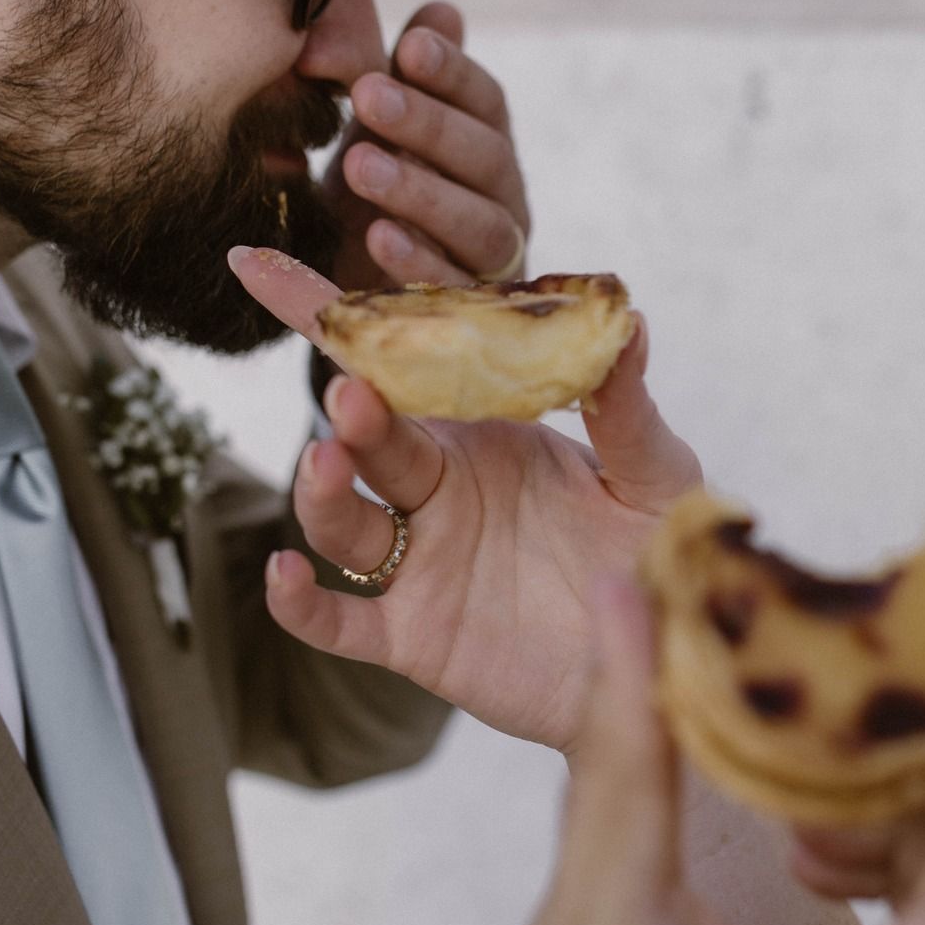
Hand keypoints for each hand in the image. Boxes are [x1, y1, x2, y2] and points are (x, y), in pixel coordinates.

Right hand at [227, 246, 700, 752]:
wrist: (665, 660)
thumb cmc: (658, 556)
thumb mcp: (653, 478)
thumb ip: (628, 409)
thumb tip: (628, 321)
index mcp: (484, 432)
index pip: (399, 365)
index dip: (327, 316)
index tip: (260, 263)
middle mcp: (439, 489)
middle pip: (365, 437)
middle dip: (349, 410)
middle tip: (354, 392)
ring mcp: (421, 563)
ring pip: (343, 521)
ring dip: (322, 492)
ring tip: (330, 462)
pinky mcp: (415, 636)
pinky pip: (340, 620)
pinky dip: (300, 602)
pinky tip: (283, 572)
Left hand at [324, 1, 530, 291]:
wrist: (361, 281)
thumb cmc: (381, 189)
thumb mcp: (385, 128)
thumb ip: (410, 74)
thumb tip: (443, 10)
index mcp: (487, 143)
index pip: (486, 102)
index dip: (453, 72)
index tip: (408, 45)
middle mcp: (504, 198)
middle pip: (486, 157)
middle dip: (429, 124)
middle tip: (367, 95)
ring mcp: (494, 257)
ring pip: (480, 223)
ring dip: (422, 192)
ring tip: (361, 165)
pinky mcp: (468, 309)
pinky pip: (454, 286)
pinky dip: (418, 261)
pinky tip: (377, 236)